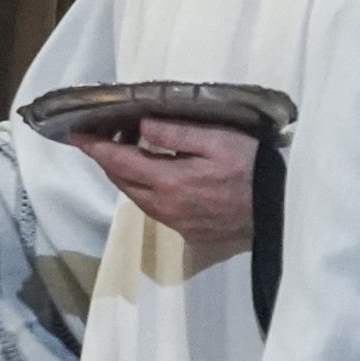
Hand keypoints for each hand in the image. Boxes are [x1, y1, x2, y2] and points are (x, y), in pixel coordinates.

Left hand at [69, 118, 256, 250]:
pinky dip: (145, 191)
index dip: (95, 147)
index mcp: (168, 181)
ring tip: (125, 153)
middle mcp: (165, 207)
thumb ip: (175, 133)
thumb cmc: (254, 167)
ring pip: (137, 198)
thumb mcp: (217, 140)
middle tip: (101, 138)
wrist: (282, 208)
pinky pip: (155, 210)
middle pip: (122, 182)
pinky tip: (155, 177)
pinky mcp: (189, 232)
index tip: (76, 134)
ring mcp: (176, 223)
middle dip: (107, 160)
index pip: (118, 162)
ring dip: (126, 176)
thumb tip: (139, 128)